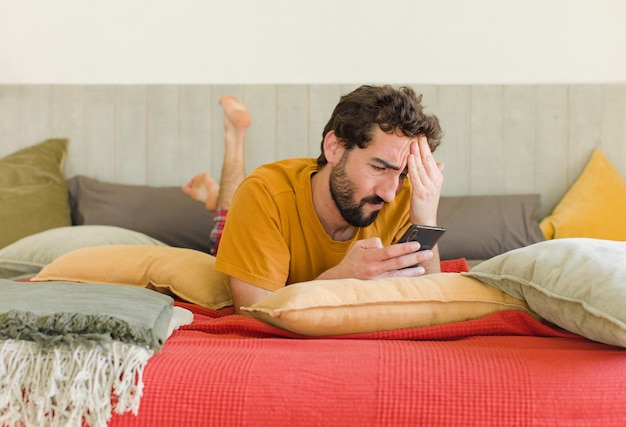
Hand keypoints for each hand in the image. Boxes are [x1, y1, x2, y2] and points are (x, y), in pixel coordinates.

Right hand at [317, 238, 433, 279]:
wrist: (340, 281)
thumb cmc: (351, 262)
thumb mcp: (358, 246)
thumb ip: (373, 242)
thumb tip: (385, 244)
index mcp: (370, 257)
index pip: (391, 251)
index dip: (405, 248)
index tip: (417, 244)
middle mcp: (374, 269)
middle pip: (399, 263)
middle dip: (415, 257)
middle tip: (428, 253)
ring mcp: (377, 281)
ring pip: (399, 275)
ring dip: (413, 271)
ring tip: (423, 267)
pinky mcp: (378, 288)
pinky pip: (395, 284)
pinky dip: (405, 280)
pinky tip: (414, 277)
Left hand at [407, 135, 443, 224]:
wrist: (426, 221)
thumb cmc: (426, 204)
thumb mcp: (432, 187)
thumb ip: (435, 174)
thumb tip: (440, 163)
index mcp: (437, 177)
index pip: (431, 158)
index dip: (426, 147)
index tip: (421, 136)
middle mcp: (435, 180)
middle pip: (428, 159)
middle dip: (422, 146)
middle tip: (417, 134)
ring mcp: (429, 186)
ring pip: (422, 166)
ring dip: (417, 153)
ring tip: (412, 142)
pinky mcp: (421, 192)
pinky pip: (416, 176)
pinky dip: (413, 166)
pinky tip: (410, 157)